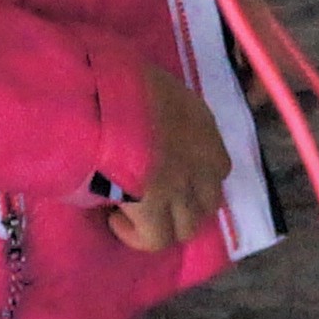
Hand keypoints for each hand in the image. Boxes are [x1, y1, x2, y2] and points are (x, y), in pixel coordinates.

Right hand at [104, 65, 233, 254]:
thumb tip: (139, 112)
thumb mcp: (149, 80)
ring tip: (133, 212)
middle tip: (153, 201)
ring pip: (186, 227)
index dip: (195, 177)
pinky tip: (115, 218)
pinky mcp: (154, 207)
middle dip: (184, 207)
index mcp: (201, 123)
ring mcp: (180, 186)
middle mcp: (200, 158)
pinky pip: (155, 240)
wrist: (100, 96)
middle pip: (207, 203)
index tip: (166, 174)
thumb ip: (155, 102)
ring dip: (162, 224)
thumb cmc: (117, 78)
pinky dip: (137, 235)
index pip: (217, 166)